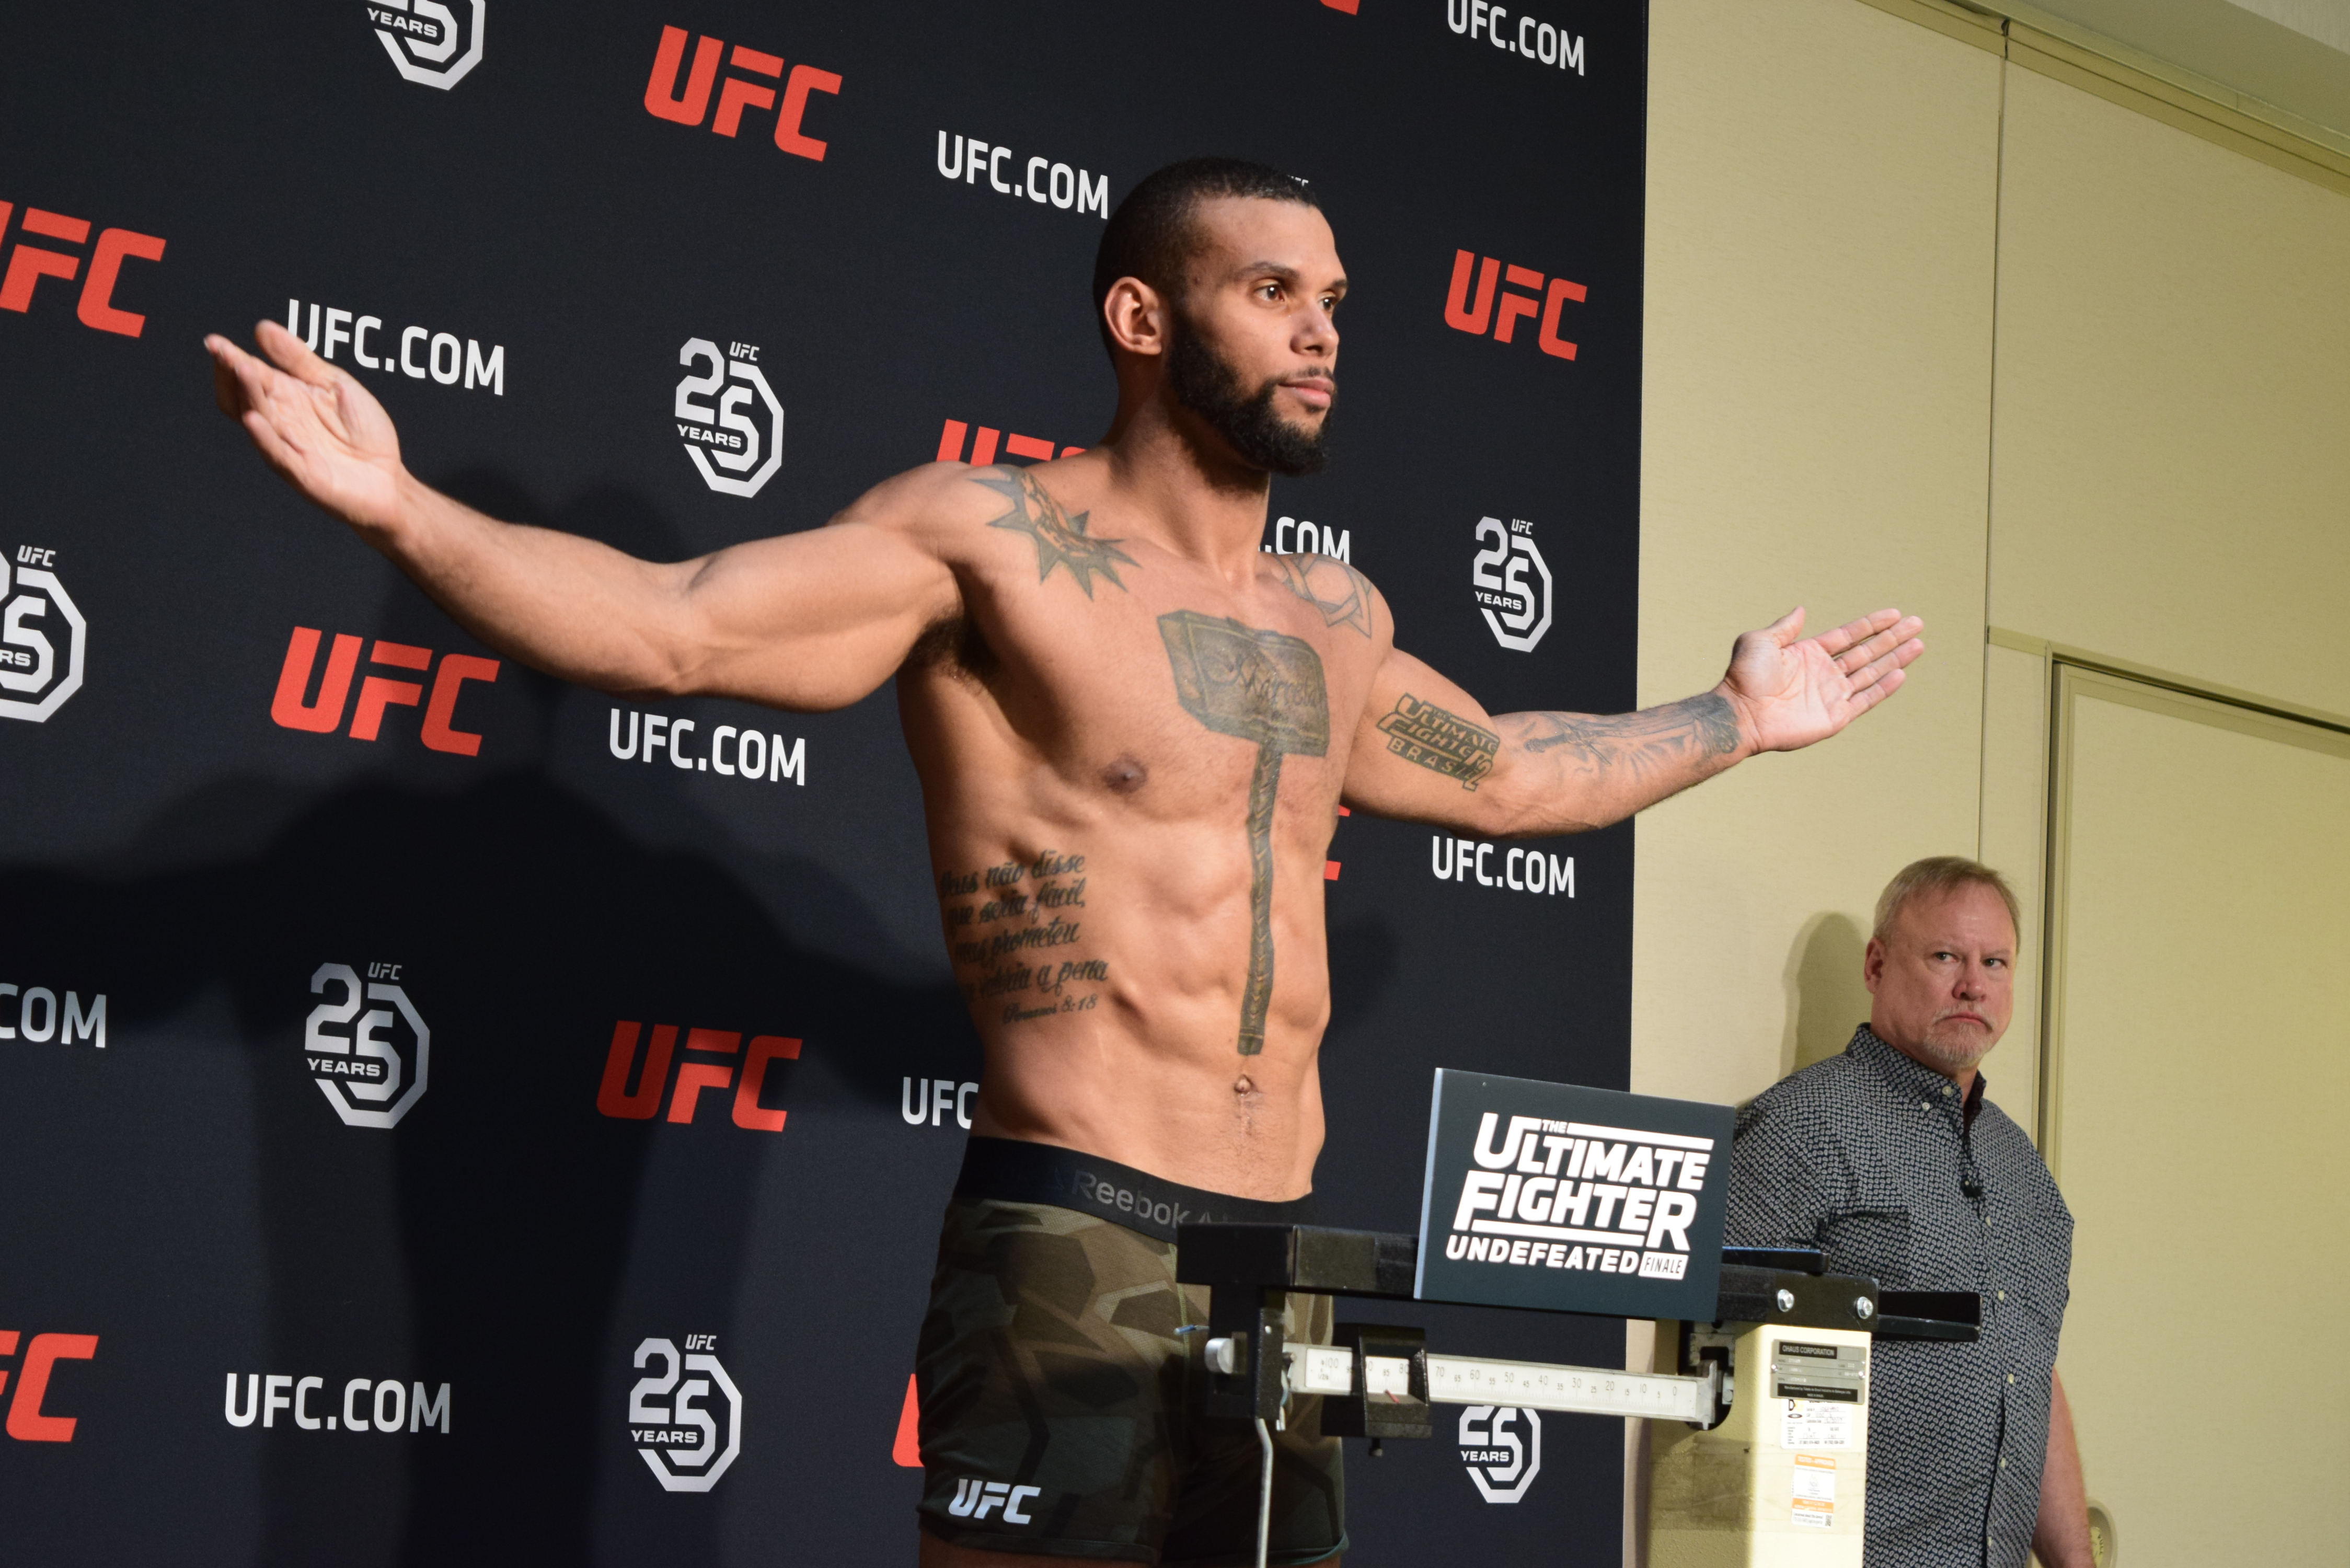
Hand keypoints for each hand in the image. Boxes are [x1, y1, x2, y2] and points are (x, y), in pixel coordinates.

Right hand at [206, 320, 406, 532]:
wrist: (389, 477)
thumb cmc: (363, 432)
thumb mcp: (334, 384)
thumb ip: (300, 359)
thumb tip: (261, 327)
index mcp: (285, 397)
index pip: (250, 375)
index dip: (231, 358)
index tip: (215, 342)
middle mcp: (280, 422)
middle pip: (244, 397)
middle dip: (232, 373)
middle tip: (223, 351)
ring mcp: (288, 448)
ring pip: (258, 420)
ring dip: (248, 395)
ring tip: (243, 369)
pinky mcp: (302, 475)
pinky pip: (277, 455)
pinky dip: (264, 437)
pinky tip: (253, 419)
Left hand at [1720, 606, 1923, 752]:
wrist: (1741, 713)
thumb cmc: (1745, 677)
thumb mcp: (1760, 642)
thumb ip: (1785, 627)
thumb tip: (1800, 609)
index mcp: (1809, 654)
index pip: (1849, 636)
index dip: (1872, 625)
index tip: (1895, 613)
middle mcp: (1824, 673)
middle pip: (1867, 652)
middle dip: (1892, 638)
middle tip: (1917, 623)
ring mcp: (1831, 695)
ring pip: (1871, 673)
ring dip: (1895, 659)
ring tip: (1918, 644)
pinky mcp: (1835, 717)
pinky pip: (1865, 700)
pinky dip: (1884, 688)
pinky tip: (1901, 673)